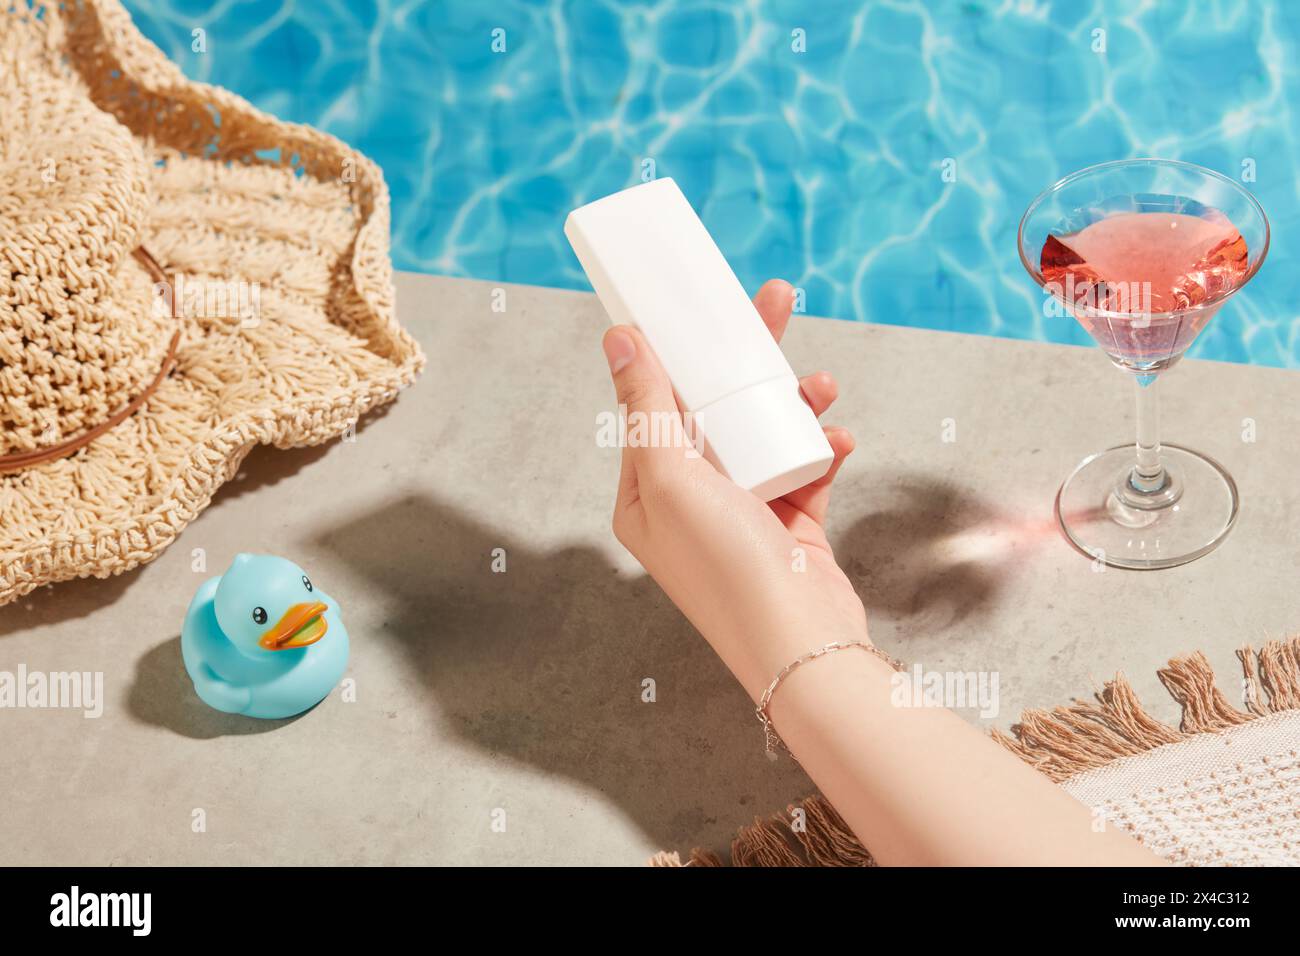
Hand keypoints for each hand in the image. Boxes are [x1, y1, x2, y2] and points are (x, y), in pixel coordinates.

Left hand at [600, 279, 868, 698]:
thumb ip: (645, 406)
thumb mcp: (671, 477)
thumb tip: (617, 338)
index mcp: (646, 494)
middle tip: (776, 301)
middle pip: (715, 409)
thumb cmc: (725, 566)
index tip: (702, 306)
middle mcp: (689, 502)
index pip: (656, 406)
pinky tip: (839, 438)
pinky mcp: (790, 525)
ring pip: (765, 432)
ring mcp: (741, 513)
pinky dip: (823, 447)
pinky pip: (805, 467)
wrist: (800, 643)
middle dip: (748, 358)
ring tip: (823, 383)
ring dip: (795, 402)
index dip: (679, 352)